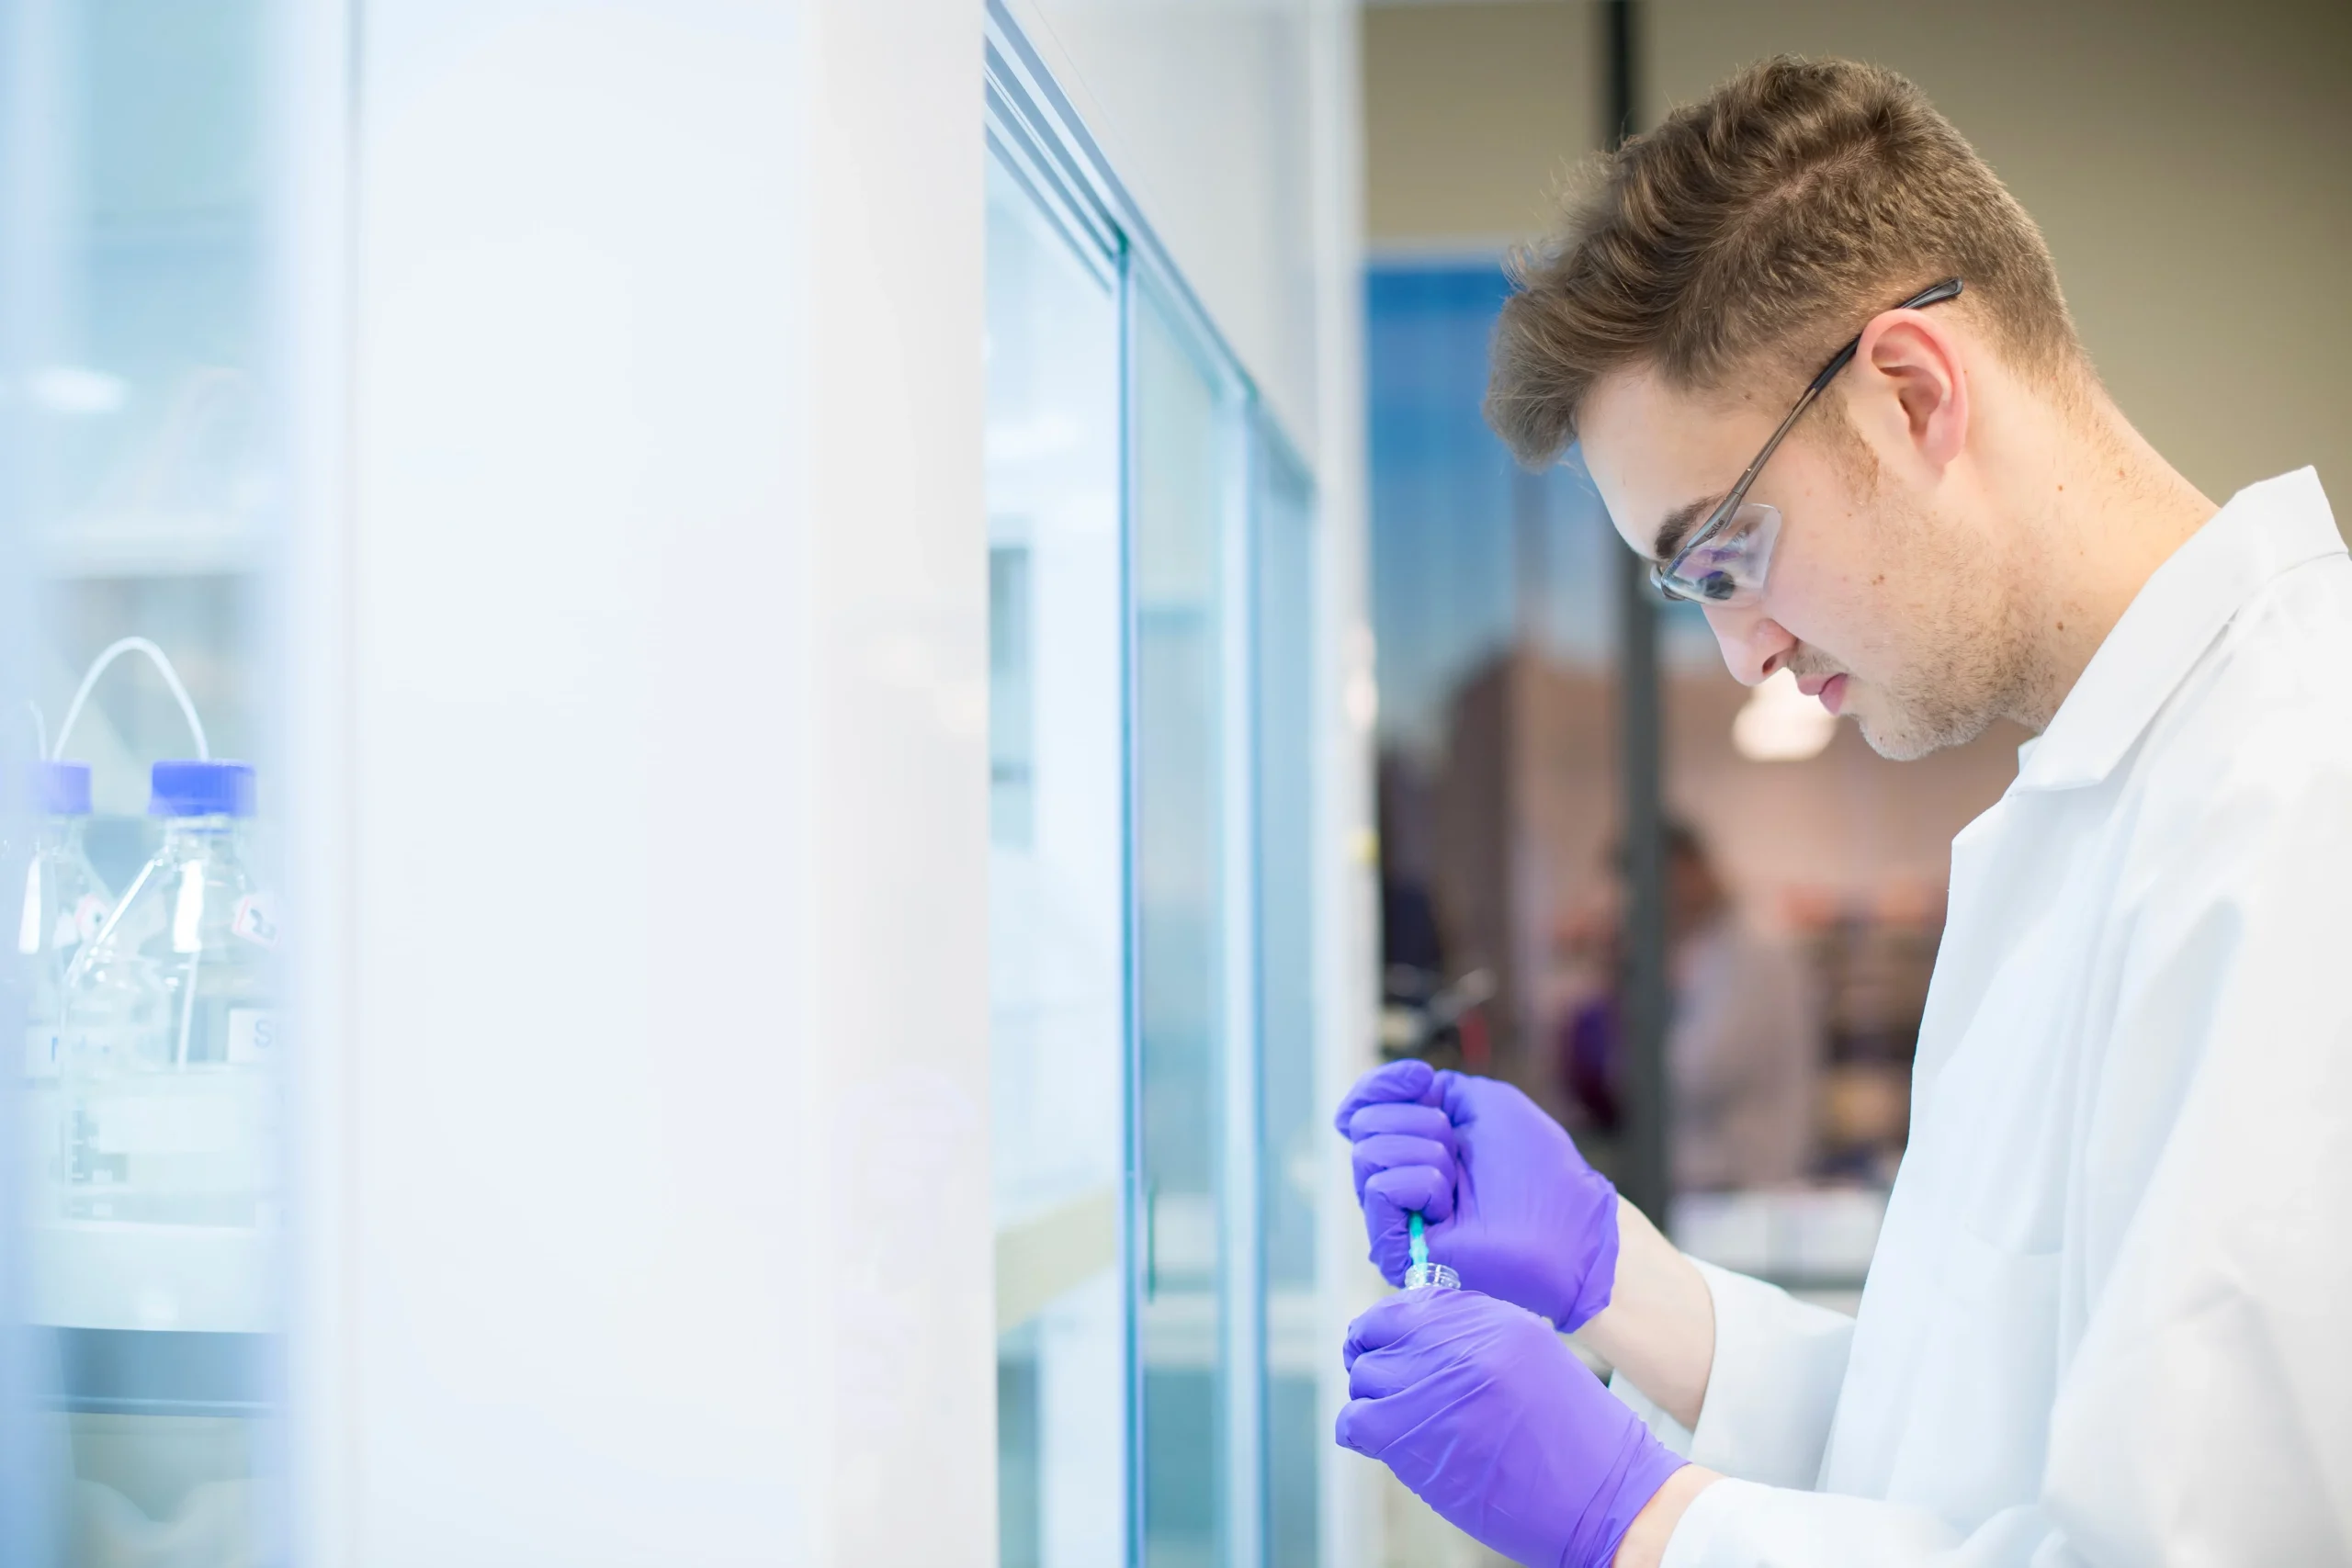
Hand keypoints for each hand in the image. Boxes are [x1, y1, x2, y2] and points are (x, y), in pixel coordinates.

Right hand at [1334, 1059, 1618, 1329]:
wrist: (1563, 1231)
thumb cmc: (1538, 1173)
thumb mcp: (1488, 1106)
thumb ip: (1439, 1090)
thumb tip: (1392, 1095)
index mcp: (1418, 1146)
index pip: (1365, 1105)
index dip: (1382, 1083)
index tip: (1421, 1078)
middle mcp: (1399, 1179)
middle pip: (1364, 1124)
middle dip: (1419, 1121)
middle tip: (1459, 1151)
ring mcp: (1394, 1216)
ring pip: (1368, 1153)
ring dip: (1427, 1154)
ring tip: (1459, 1185)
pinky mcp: (1392, 1248)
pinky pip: (1379, 1188)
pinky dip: (1422, 1184)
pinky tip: (1448, 1209)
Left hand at [1337, 1287, 1686, 1567]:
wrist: (1609, 1497)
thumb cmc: (1578, 1440)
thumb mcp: (1535, 1359)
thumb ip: (1476, 1339)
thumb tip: (1415, 1336)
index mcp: (1492, 1319)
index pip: (1408, 1303)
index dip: (1390, 1328)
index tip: (1389, 1347)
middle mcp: (1459, 1344)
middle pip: (1378, 1336)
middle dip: (1374, 1360)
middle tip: (1386, 1389)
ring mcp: (1434, 1386)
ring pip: (1364, 1378)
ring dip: (1372, 1400)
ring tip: (1400, 1424)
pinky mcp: (1412, 1436)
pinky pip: (1355, 1421)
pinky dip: (1360, 1432)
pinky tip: (1385, 1445)